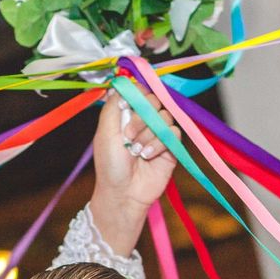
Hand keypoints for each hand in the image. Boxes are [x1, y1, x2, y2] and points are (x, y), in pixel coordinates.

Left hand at [90, 85, 180, 255]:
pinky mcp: (171, 147)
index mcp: (126, 115)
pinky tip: (149, 155)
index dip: (138, 94)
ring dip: (149, 133)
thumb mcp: (105, 133)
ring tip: (137, 150)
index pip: (139, 92)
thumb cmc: (110, 166)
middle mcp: (144, 121)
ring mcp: (159, 133)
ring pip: (165, 116)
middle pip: (154, 101)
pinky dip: (160, 143)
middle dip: (142, 116)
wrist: (124, 195)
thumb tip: (121, 84)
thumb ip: (113, 106)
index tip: (130, 104)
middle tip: (128, 134)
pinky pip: (174, 133)